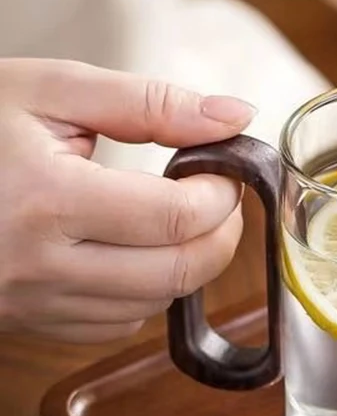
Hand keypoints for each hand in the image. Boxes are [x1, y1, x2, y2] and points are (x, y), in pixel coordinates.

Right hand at [0, 59, 254, 342]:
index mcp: (45, 200)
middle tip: (217, 198)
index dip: (222, 194)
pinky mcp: (23, 324)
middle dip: (220, 235)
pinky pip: (113, 325)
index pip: (178, 218)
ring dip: (184, 264)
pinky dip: (142, 291)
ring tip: (172, 218)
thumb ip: (148, 103)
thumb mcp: (45, 90)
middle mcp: (37, 266)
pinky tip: (128, 251)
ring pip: (153, 306)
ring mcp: (28, 304)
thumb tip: (234, 116)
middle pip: (178, 273)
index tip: (222, 171)